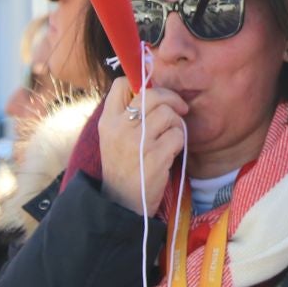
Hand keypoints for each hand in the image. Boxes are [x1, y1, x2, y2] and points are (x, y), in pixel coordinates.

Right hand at [98, 78, 187, 213]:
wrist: (122, 204)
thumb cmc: (123, 168)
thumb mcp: (113, 138)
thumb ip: (126, 115)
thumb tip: (149, 89)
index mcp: (107, 120)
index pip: (121, 84)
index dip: (141, 83)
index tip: (154, 93)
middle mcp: (120, 127)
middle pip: (152, 94)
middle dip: (172, 99)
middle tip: (180, 109)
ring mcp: (138, 142)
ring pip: (168, 114)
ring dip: (177, 124)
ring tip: (172, 137)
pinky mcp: (155, 157)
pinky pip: (177, 135)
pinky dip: (179, 142)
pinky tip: (172, 152)